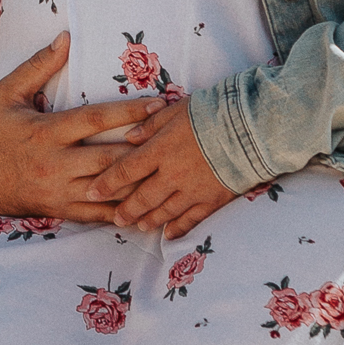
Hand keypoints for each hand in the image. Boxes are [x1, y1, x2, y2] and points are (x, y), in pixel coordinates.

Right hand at [0, 35, 163, 220]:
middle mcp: (56, 163)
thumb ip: (38, 65)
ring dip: (140, 180)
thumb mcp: (7, 93)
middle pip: (109, 157)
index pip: (95, 120)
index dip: (130, 113)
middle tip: (176, 138)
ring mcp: (60, 191)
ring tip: (170, 170)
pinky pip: (98, 214)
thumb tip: (65, 37)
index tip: (159, 105)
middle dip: (145, 148)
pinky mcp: (61, 210)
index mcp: (47, 132)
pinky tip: (149, 204)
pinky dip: (125, 210)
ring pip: (109, 189)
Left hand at [82, 97, 237, 239]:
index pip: (125, 170)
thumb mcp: (176, 110)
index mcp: (160, 150)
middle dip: (125, 209)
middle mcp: (172, 174)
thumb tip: (128, 137)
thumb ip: (150, 124)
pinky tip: (169, 234)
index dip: (107, 183)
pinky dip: (178, 227)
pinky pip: (191, 219)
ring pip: (164, 211)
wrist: (252, 127)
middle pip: (142, 197)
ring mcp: (192, 190)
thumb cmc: (212, 112)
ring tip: (138, 225)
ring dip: (149, 219)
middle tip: (115, 219)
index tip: (92, 191)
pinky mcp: (213, 199)